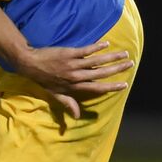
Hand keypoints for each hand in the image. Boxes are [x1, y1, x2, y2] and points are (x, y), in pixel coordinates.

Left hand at [15, 40, 134, 118]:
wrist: (31, 64)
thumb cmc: (43, 80)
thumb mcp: (55, 95)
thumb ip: (68, 104)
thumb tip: (76, 116)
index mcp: (74, 87)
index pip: (97, 88)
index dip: (111, 87)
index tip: (123, 85)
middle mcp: (76, 76)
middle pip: (101, 73)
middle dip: (117, 69)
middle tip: (130, 64)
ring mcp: (73, 64)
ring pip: (97, 61)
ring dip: (112, 57)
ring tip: (124, 54)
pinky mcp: (70, 53)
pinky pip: (86, 50)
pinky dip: (97, 47)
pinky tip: (106, 44)